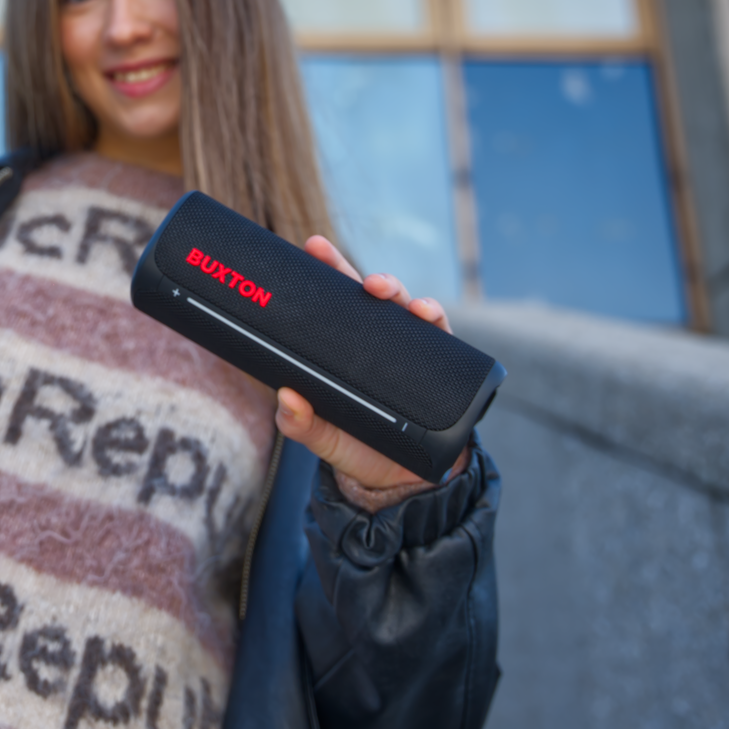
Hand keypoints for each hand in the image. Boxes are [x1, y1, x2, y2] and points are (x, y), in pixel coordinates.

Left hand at [272, 236, 467, 508]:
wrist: (405, 481)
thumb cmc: (359, 447)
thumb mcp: (323, 438)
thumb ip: (300, 424)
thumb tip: (285, 397)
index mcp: (349, 346)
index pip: (337, 301)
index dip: (328, 269)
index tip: (313, 246)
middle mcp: (382, 341)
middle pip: (375, 297)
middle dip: (367, 275)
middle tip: (357, 274)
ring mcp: (413, 352)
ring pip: (410, 309)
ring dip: (402, 294)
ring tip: (385, 291)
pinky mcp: (442, 369)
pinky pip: (443, 337)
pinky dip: (436, 319)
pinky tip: (428, 315)